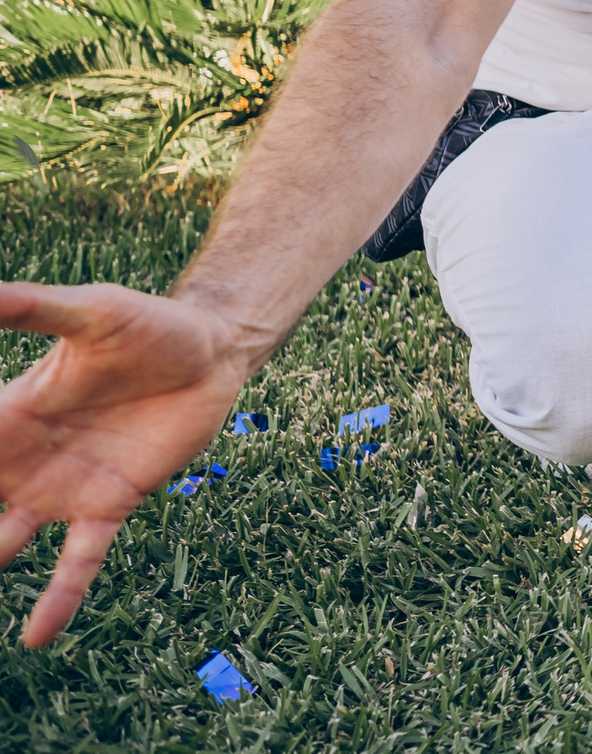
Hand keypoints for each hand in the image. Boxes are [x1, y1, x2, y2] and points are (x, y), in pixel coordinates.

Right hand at [0, 282, 250, 646]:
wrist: (214, 352)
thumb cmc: (149, 325)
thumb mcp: (89, 310)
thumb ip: (31, 308)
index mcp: (6, 413)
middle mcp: (22, 459)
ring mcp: (62, 488)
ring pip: (2, 543)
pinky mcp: (110, 506)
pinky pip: (77, 562)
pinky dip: (58, 599)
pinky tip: (35, 639)